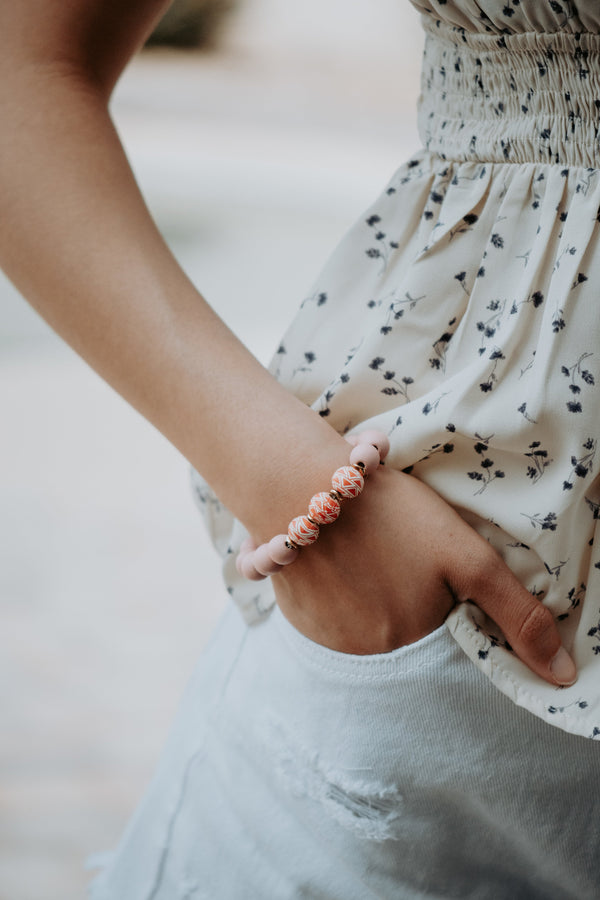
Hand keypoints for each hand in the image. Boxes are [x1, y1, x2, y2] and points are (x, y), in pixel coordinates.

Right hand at [272, 465, 576, 686]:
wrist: (299, 484)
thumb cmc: (388, 512)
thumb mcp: (470, 558)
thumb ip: (519, 617)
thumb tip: (562, 679)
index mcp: (411, 641)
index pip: (442, 645)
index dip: (442, 610)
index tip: (429, 577)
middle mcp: (366, 655)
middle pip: (401, 636)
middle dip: (402, 602)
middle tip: (393, 555)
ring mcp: (326, 638)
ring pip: (362, 627)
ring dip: (365, 600)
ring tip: (364, 554)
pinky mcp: (295, 618)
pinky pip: (327, 619)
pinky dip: (334, 596)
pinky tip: (335, 562)